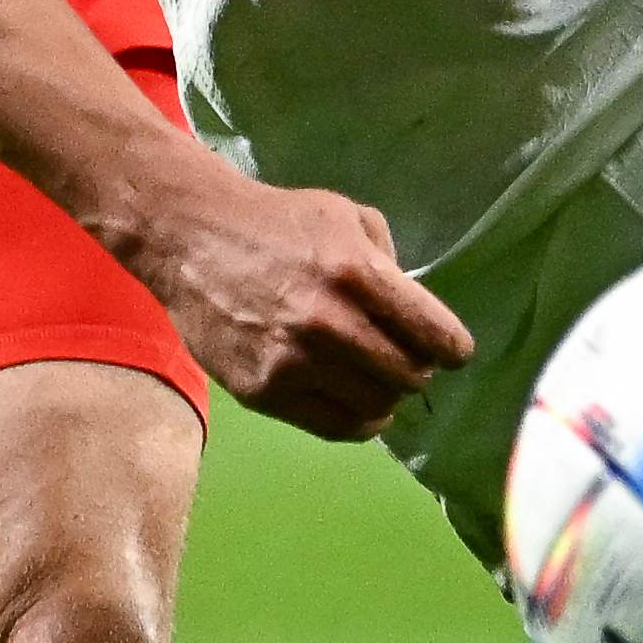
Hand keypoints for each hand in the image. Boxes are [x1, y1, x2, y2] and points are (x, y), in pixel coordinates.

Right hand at [122, 172, 471, 440]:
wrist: (190, 237)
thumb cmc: (276, 222)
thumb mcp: (344, 216)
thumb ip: (388, 261)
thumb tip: (416, 314)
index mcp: (356, 271)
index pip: (434, 335)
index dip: (452, 349)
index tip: (451, 353)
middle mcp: (327, 322)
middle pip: (409, 377)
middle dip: (418, 371)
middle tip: (407, 363)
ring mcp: (292, 361)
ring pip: (376, 408)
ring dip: (386, 397)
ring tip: (378, 382)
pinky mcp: (263, 391)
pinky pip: (335, 426)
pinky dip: (358, 420)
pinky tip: (357, 403)